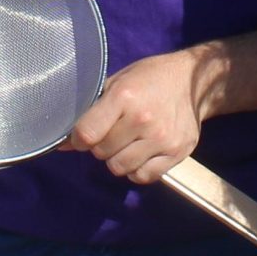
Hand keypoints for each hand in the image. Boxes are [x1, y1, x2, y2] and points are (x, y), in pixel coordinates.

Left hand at [68, 49, 209, 184]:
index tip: (82, 136)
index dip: (78, 139)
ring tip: (126, 143)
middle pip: (101, 152)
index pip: (87, 134)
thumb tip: (62, 144)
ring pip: (120, 168)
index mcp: (124, 96)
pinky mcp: (177, 153)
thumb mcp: (118, 81)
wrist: (193, 81)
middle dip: (100, 146)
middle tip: (111, 133)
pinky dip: (137, 169)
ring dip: (118, 159)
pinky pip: (143, 177)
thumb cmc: (149, 78)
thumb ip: (91, 110)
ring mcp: (162, 138)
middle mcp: (143, 119)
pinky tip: (141, 153)